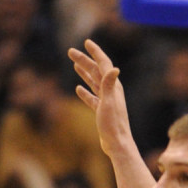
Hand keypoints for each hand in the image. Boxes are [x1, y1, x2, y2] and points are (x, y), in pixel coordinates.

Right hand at [71, 39, 133, 157]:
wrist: (117, 144)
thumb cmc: (113, 125)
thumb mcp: (109, 103)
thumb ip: (109, 85)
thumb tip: (114, 68)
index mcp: (113, 86)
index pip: (103, 64)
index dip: (95, 52)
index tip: (87, 42)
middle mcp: (111, 91)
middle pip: (95, 71)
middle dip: (84, 60)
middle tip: (70, 51)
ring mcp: (106, 101)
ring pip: (93, 82)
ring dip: (84, 72)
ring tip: (75, 64)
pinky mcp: (102, 112)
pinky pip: (92, 98)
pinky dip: (85, 92)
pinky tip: (78, 89)